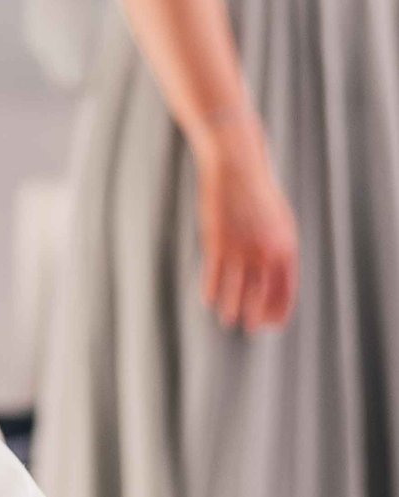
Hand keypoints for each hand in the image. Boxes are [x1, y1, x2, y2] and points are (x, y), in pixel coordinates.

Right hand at [194, 142, 298, 331]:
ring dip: (232, 309)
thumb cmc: (258, 194)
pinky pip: (214, 276)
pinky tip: (209, 300)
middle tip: (251, 328)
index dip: (280, 310)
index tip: (274, 323)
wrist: (237, 168)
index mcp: (286, 246)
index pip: (286, 289)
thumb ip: (279, 249)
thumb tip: (275, 276)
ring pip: (236, 290)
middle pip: (262, 295)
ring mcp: (240, 248)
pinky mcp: (217, 243)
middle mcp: (265, 251)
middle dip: (256, 315)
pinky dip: (212, 291)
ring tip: (228, 320)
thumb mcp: (280, 221)